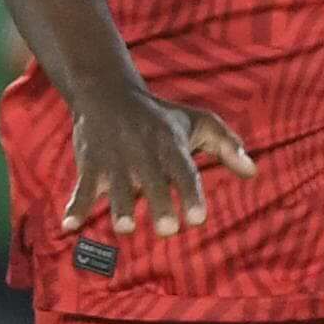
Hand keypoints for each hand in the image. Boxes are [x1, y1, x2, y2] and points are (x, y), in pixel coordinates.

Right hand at [63, 88, 254, 237]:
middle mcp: (142, 153)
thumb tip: (254, 172)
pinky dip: (75, 206)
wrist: (107, 92)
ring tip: (126, 229)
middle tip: (168, 230)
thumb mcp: (197, 122)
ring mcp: (114, 159)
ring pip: (117, 186)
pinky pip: (82, 187)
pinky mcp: (90, 164)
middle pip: (151, 182)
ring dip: (120, 207)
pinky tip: (69, 226)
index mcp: (170, 145)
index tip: (199, 218)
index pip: (184, 171)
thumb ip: (227, 145)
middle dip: (158, 204)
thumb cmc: (161, 116)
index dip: (191, 194)